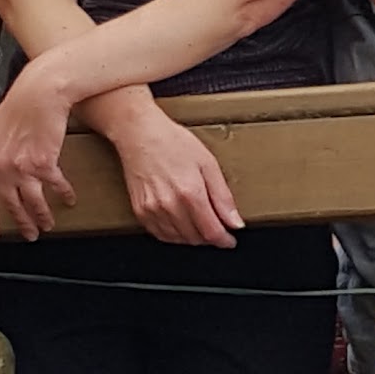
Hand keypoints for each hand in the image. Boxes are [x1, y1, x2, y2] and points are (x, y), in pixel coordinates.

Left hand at [0, 83, 77, 239]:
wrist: (38, 93)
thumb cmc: (16, 109)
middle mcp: (1, 167)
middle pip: (10, 205)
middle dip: (21, 223)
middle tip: (29, 235)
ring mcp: (22, 167)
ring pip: (33, 202)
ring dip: (42, 217)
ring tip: (48, 225)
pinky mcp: (44, 162)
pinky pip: (56, 186)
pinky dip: (64, 194)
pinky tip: (69, 199)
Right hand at [106, 102, 243, 246]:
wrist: (139, 134)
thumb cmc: (173, 142)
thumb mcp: (208, 164)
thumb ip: (223, 197)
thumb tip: (235, 222)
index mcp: (190, 193)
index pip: (211, 232)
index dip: (224, 240)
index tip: (229, 240)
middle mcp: (170, 206)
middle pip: (195, 239)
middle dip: (210, 238)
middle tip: (216, 228)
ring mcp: (152, 210)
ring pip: (178, 240)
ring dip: (193, 238)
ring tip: (199, 224)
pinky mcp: (140, 211)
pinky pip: (161, 235)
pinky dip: (174, 235)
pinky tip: (181, 224)